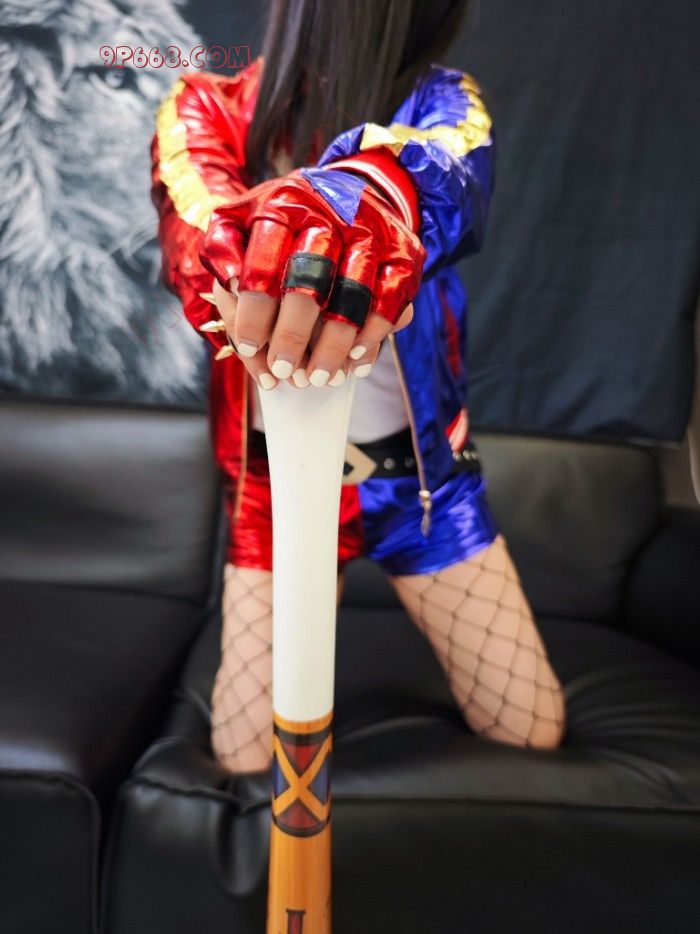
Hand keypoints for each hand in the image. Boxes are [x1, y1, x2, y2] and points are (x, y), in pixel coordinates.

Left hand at [199, 168, 424, 386]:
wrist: (352, 191)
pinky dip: (373, 336)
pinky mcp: (403, 252)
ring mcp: (371, 231)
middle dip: (294, 335)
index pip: (264, 265)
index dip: (255, 314)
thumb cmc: (287, 223)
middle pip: (311, 282)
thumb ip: (224, 255)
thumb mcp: (243, 224)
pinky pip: (392, 301)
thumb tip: (232, 290)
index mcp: (283, 205)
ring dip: (335, 346)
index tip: (249, 348)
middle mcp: (330, 213)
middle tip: (285, 370)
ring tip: (319, 378)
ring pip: (355, 297)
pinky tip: (355, 362)